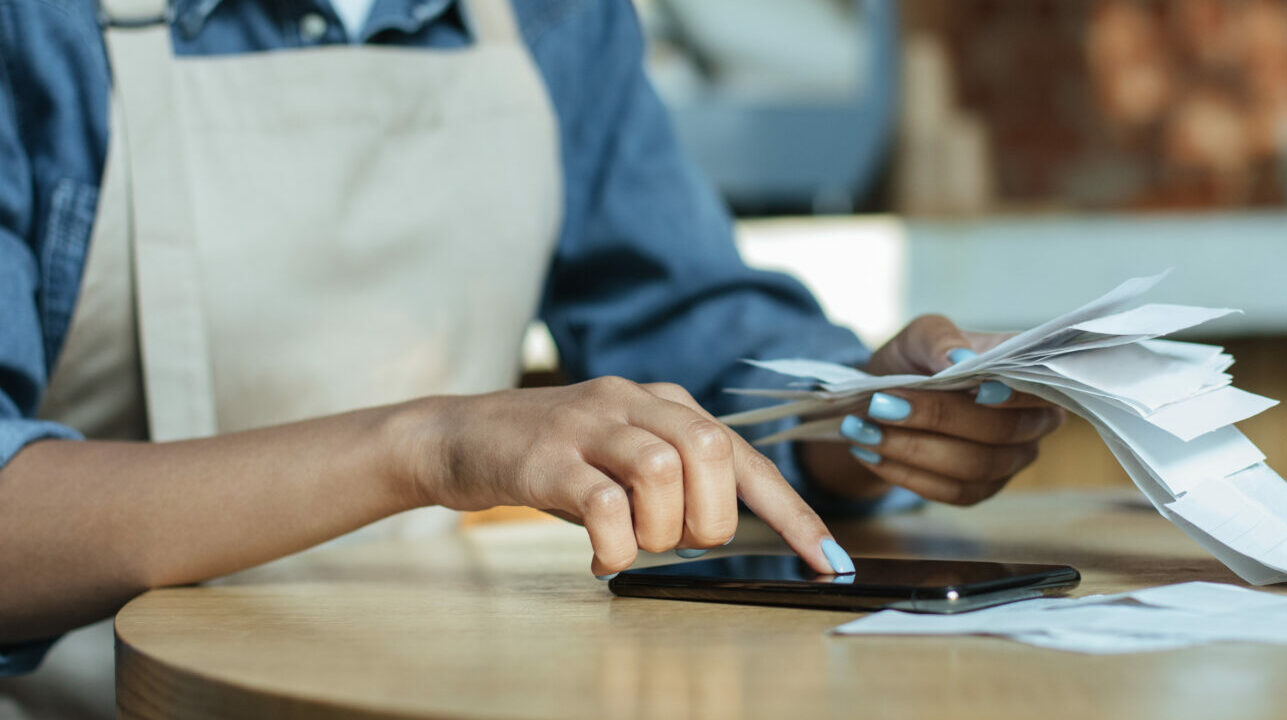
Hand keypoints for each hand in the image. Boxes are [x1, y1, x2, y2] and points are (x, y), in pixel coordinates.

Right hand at [406, 377, 850, 576]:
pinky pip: (603, 503)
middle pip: (710, 450)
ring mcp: (588, 424)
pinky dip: (615, 542)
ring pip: (662, 470)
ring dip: (659, 528)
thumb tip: (723, 531)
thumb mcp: (623, 460)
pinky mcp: (546, 455)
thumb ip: (675, 481)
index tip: (829, 557)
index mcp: (664, 404)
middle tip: (677, 541)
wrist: (458, 436)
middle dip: (710, 515)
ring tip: (633, 546)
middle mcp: (633, 401)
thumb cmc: (553, 460)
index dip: (792, 511)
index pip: (745, 456)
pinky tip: (601, 557)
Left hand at [800, 315, 1063, 505]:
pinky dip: (906, 474)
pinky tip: (870, 454)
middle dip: (938, 418)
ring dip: (913, 450)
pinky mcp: (980, 490)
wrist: (887, 402)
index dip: (1015, 396)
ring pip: (975, 466)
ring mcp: (1010, 460)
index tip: (976, 391)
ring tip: (863, 431)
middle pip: (1001, 431)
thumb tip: (959, 360)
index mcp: (1028, 374)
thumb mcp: (919, 335)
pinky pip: (953, 492)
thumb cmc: (916, 361)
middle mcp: (1033, 421)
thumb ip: (940, 339)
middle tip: (881, 404)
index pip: (1040, 389)